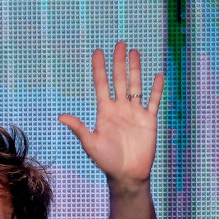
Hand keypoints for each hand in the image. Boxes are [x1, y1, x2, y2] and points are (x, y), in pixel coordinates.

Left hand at [59, 41, 163, 187]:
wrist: (127, 174)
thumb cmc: (106, 161)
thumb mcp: (90, 144)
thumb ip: (78, 128)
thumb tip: (61, 117)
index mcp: (105, 112)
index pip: (101, 85)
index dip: (99, 68)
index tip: (98, 51)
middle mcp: (119, 109)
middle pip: (119, 80)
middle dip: (119, 62)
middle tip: (119, 43)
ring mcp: (134, 113)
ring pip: (136, 86)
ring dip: (136, 69)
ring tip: (135, 52)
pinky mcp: (148, 120)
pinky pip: (153, 101)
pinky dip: (156, 89)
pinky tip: (157, 75)